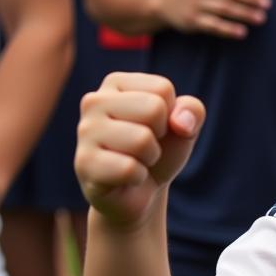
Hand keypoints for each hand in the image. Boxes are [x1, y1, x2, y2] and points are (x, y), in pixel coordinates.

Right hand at [75, 72, 205, 227]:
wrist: (142, 193)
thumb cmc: (161, 151)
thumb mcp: (185, 127)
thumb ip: (193, 111)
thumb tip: (180, 123)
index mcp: (116, 83)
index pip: (162, 89)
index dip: (170, 115)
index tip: (157, 128)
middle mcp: (93, 100)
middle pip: (154, 109)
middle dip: (160, 136)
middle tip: (146, 147)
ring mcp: (85, 132)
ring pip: (142, 139)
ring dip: (150, 157)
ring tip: (136, 161)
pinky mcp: (83, 163)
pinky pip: (129, 169)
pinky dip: (138, 178)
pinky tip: (124, 178)